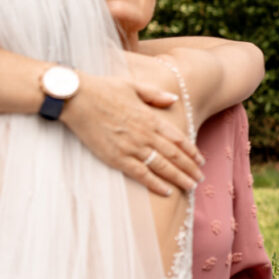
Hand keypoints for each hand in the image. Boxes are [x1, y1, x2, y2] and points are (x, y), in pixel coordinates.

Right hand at [60, 72, 203, 195]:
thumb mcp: (134, 86)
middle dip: (190, 168)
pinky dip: (156, 184)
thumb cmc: (103, 89)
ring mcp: (132, 147)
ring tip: (191, 186)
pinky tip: (167, 192)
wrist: (77, 98)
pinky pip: (142, 175)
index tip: (201, 160)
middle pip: (175, 155)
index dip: (191, 151)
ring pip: (163, 167)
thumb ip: (156, 95)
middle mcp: (146, 134)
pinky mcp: (117, 158)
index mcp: (151, 118)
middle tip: (200, 178)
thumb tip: (174, 99)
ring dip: (179, 178)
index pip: (178, 138)